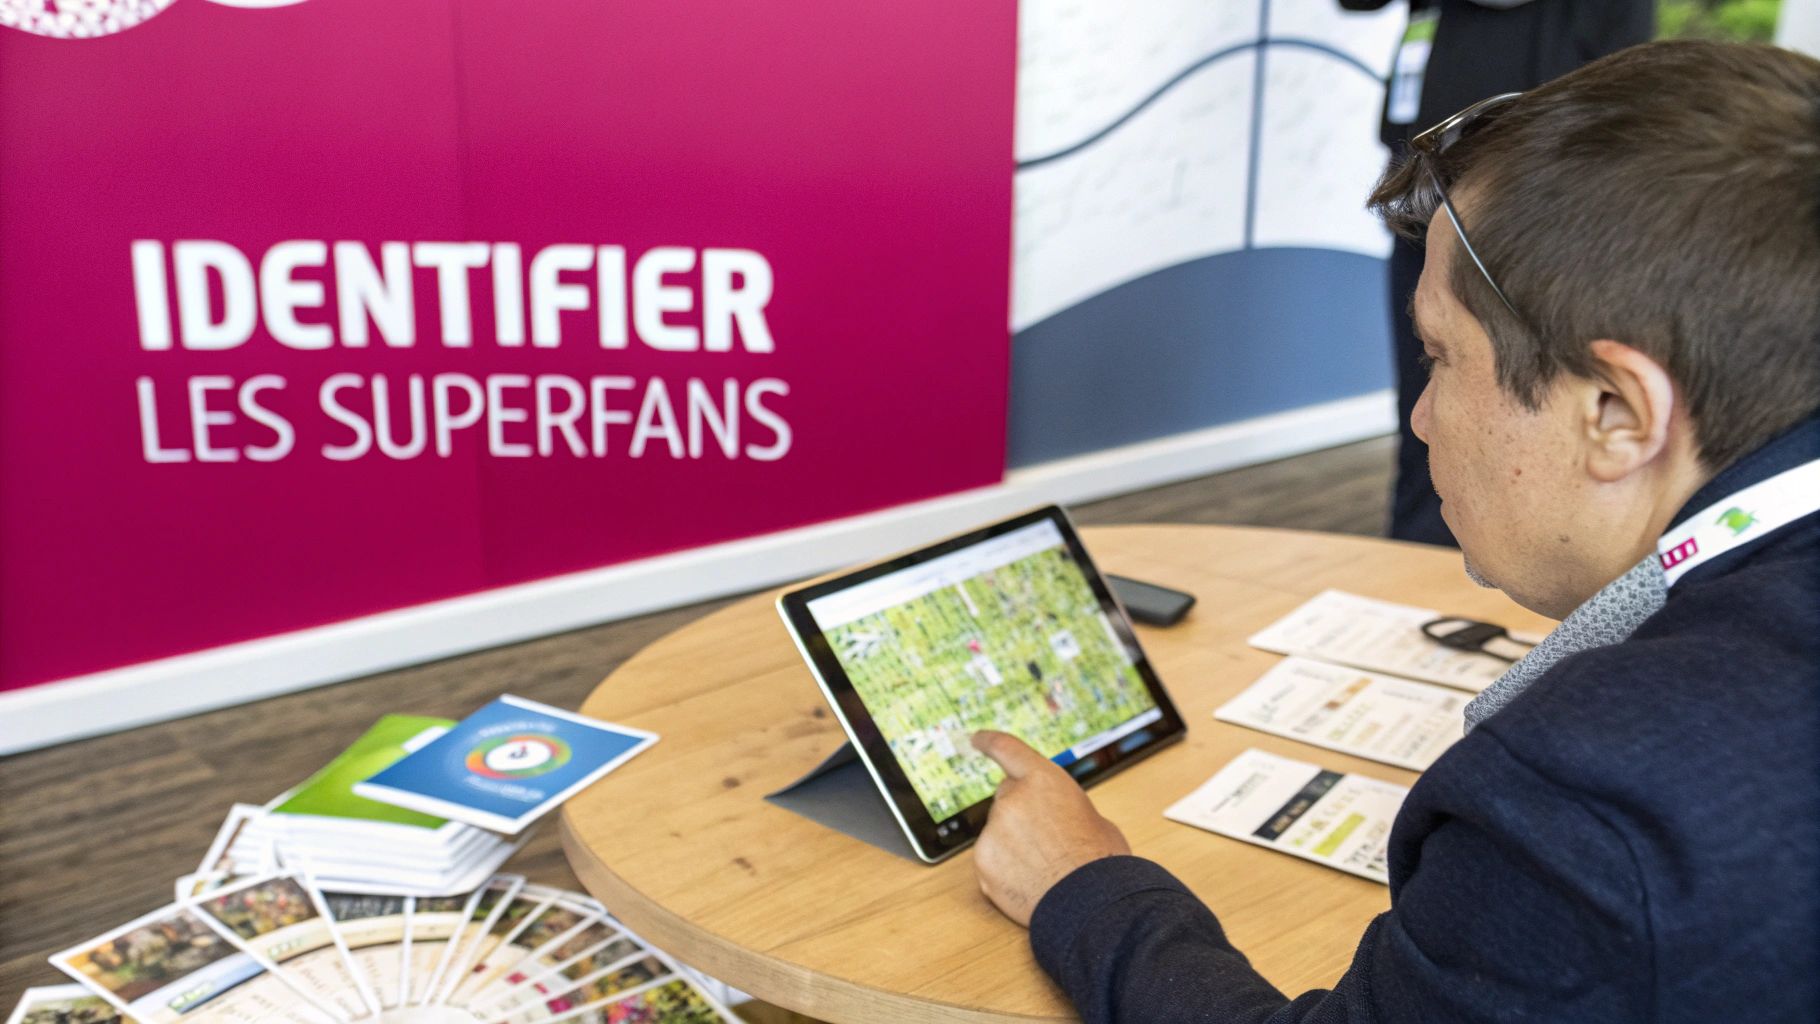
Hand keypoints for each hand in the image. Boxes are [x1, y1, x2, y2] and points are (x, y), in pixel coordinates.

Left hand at [970, 730, 1131, 926]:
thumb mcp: (1092, 818)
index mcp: (1044, 779)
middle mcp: (1013, 798)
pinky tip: (1030, 882)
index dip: (990, 742)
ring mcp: (994, 831)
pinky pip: (991, 861)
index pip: (1008, 749)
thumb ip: (1062, 807)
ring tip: (1046, 868)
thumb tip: (1053, 818)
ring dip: (1013, 845)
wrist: (1091, 903)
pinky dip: (1005, 870)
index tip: (977, 738)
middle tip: (1048, 842)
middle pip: (1006, 799)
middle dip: (1021, 815)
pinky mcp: (983, 862)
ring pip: (998, 833)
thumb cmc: (1101, 862)